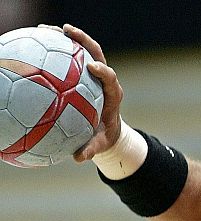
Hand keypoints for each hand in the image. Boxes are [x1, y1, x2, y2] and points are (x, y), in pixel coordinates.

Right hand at [43, 24, 123, 161]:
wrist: (109, 129)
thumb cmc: (104, 136)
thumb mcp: (100, 144)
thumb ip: (92, 149)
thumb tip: (80, 158)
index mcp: (112, 95)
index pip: (110, 78)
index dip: (103, 70)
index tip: (93, 66)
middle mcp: (104, 80)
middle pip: (97, 54)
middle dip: (85, 42)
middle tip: (68, 32)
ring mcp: (93, 74)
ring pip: (83, 51)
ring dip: (69, 39)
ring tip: (48, 29)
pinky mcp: (83, 73)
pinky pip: (70, 58)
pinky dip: (56, 50)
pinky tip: (37, 44)